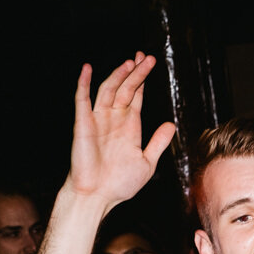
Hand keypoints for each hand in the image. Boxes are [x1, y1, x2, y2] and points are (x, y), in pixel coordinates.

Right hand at [67, 53, 176, 206]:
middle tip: (145, 57)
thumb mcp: (147, 162)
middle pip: (125, 89)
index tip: (148, 63)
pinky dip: (84, 83)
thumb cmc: (120, 184)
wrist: (98, 196)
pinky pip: (82, 100)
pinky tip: (88, 69)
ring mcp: (98, 121)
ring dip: (118, 75)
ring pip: (108, 90)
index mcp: (128, 128)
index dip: (142, 80)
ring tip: (131, 62)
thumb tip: (170, 125)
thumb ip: (158, 142)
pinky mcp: (83, 124)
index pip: (136, 97)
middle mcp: (113, 120)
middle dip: (135, 73)